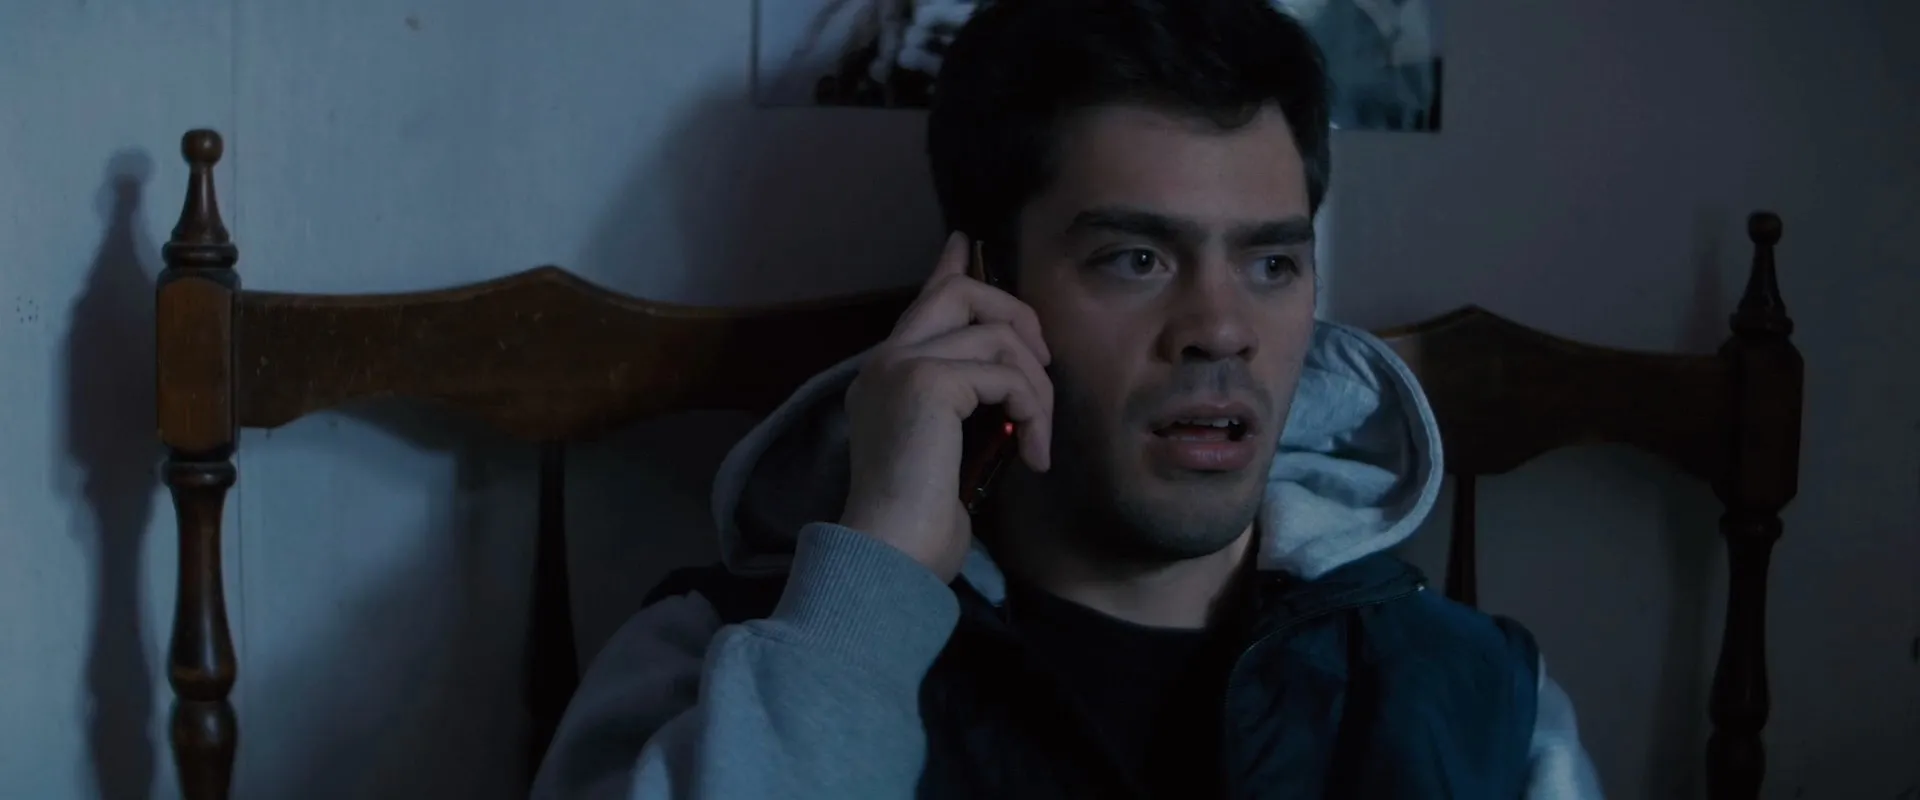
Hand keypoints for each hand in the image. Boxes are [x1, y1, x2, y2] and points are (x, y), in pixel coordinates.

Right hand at [839, 233, 1053, 580]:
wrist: (890, 556)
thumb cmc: (918, 526)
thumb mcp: (948, 452)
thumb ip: (965, 406)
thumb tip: (1006, 380)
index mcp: (884, 377)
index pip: (922, 302)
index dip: (950, 268)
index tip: (967, 243)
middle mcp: (885, 362)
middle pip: (960, 293)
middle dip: (1017, 316)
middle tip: (1041, 366)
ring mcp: (901, 366)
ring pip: (999, 335)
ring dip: (1037, 388)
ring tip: (1038, 439)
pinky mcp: (927, 381)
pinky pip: (1007, 373)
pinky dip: (1032, 410)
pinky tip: (1031, 455)